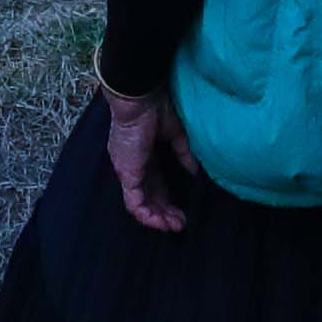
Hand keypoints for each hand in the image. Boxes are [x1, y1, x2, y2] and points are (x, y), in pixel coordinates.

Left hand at [100, 83, 192, 233]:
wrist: (141, 95)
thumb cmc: (156, 106)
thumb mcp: (175, 133)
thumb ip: (183, 153)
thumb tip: (194, 171)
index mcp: (142, 154)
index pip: (154, 183)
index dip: (168, 198)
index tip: (183, 209)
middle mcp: (132, 165)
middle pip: (148, 196)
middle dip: (165, 212)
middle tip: (181, 223)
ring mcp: (128, 170)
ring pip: (141, 203)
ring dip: (158, 217)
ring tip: (175, 226)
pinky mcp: (127, 174)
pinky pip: (134, 203)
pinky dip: (147, 215)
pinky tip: (162, 223)